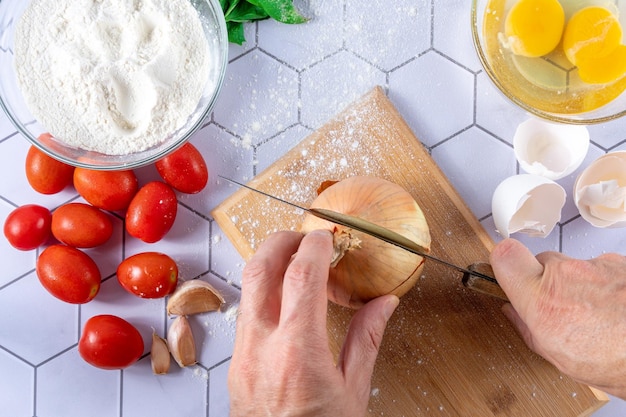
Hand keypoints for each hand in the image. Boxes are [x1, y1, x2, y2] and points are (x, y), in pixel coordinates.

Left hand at [228, 230, 398, 416]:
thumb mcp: (354, 392)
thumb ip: (365, 340)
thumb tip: (384, 303)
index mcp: (299, 351)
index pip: (302, 275)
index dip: (315, 245)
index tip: (327, 235)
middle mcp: (262, 346)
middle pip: (260, 269)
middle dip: (281, 241)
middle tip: (304, 237)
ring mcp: (243, 354)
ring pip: (247, 288)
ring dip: (270, 264)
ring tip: (295, 262)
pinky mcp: (236, 363)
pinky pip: (246, 312)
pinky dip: (264, 292)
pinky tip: (285, 299)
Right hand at [490, 238, 625, 398]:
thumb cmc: (614, 361)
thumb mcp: (555, 355)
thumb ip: (526, 326)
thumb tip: (512, 310)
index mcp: (542, 301)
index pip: (505, 255)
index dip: (504, 263)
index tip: (507, 272)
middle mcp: (566, 275)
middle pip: (543, 261)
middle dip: (547, 278)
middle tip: (561, 303)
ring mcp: (597, 266)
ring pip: (574, 265)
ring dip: (580, 283)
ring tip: (595, 311)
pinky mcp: (620, 262)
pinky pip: (602, 268)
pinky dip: (605, 284)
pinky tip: (613, 306)